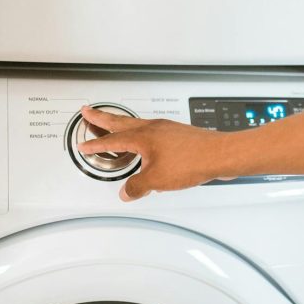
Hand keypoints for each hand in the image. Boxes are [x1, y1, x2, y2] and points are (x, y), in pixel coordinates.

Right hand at [76, 106, 231, 200]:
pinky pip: (152, 132)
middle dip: (102, 118)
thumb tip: (127, 191)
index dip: (96, 144)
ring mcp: (166, 129)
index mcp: (142, 137)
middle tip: (88, 112)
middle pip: (121, 122)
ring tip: (112, 125)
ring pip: (137, 124)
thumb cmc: (192, 161)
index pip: (112, 140)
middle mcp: (153, 128)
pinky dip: (141, 134)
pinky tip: (145, 144)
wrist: (219, 155)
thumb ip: (137, 186)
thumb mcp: (157, 180)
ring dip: (121, 124)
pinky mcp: (178, 135)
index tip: (84, 145)